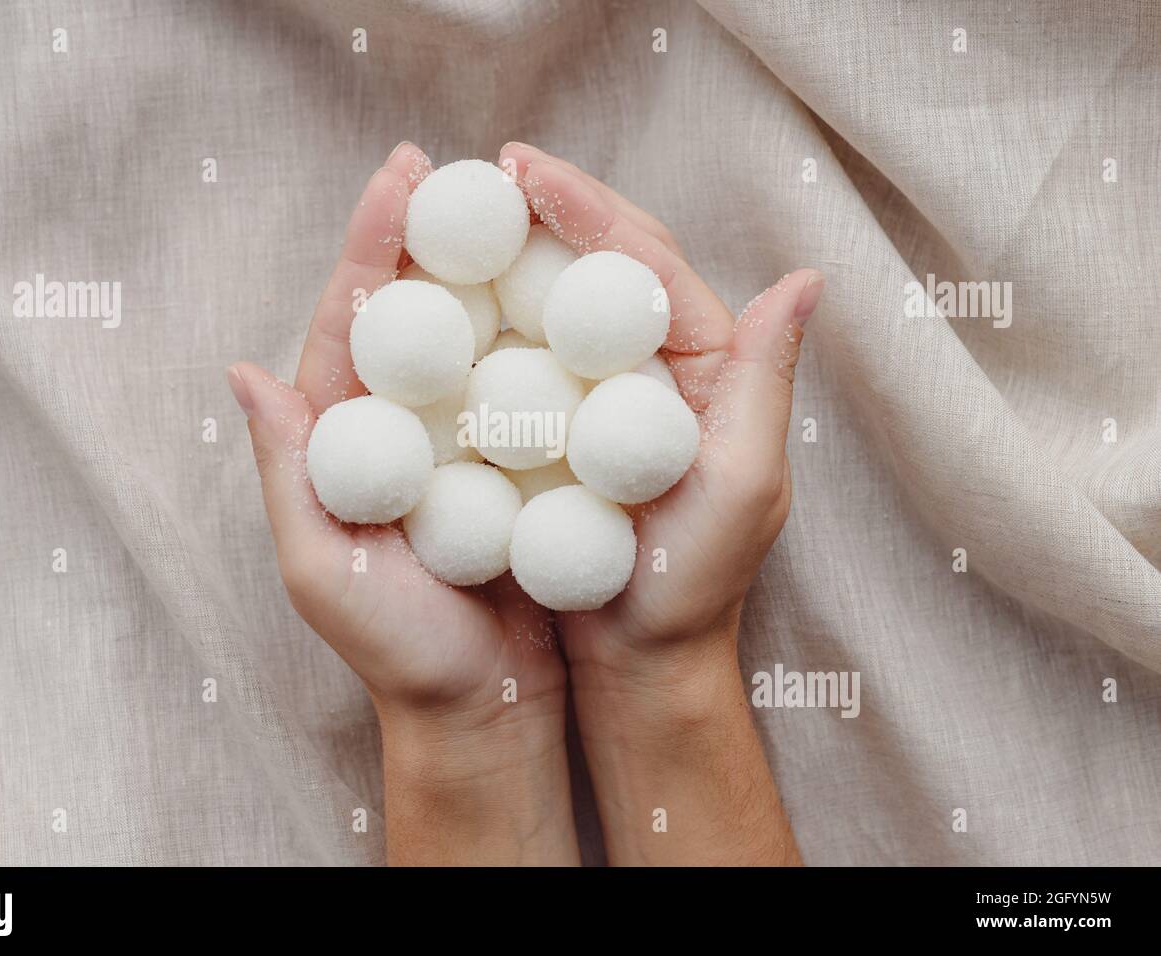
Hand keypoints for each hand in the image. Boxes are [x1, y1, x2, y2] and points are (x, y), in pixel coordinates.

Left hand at [229, 143, 576, 865]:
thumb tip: (243, 370)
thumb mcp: (323, 569)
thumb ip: (289, 472)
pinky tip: (574, 290)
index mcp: (346, 440)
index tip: (400, 177)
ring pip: (478, 338)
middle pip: (416, 312)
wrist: (489, 709)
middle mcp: (404, 428)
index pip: (354, 323)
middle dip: (432, 236)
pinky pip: (532, 385)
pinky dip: (546, 334)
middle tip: (459, 166)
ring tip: (521, 204)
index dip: (372, 246)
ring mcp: (465, 442)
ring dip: (494, 270)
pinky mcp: (522, 463)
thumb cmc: (398, 650)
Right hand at [500, 142, 821, 864]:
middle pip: (597, 267)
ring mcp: (598, 399)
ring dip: (507, 257)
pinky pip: (518, 363)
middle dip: (543, 212)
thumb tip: (806, 277)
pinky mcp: (556, 433)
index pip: (644, 263)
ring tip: (452, 216)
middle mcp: (650, 369)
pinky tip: (441, 304)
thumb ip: (765, 379)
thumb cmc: (694, 585)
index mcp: (703, 365)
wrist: (639, 662)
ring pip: (552, 308)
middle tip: (479, 172)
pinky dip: (484, 327)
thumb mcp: (743, 485)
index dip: (586, 207)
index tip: (521, 169)